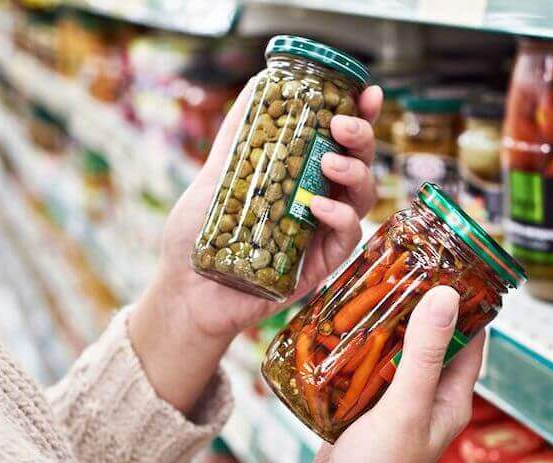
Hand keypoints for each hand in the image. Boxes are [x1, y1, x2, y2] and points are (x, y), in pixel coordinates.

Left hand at [130, 83, 383, 411]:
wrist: (185, 290)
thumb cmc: (199, 235)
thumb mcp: (215, 175)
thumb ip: (238, 135)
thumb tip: (260, 82)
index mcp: (300, 176)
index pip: (338, 140)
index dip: (360, 115)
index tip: (367, 91)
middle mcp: (318, 199)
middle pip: (359, 163)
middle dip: (361, 138)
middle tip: (343, 124)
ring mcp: (322, 232)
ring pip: (363, 196)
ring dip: (355, 172)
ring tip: (330, 160)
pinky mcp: (321, 263)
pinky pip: (346, 235)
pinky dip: (338, 216)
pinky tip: (317, 206)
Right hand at [294, 286, 485, 462]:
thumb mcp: (405, 409)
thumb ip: (423, 356)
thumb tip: (446, 298)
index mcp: (449, 399)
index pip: (471, 340)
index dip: (467, 304)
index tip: (453, 267)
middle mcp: (426, 398)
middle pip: (430, 340)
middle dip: (419, 306)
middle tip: (405, 268)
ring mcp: (394, 402)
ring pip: (395, 350)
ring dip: (386, 323)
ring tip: (373, 288)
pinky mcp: (363, 406)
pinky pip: (366, 366)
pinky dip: (359, 344)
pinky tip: (345, 326)